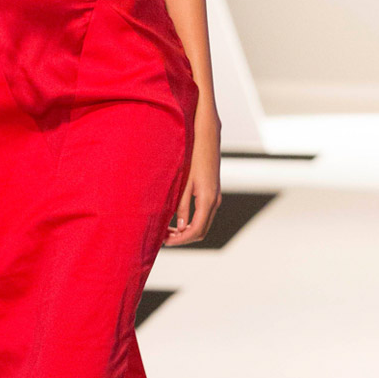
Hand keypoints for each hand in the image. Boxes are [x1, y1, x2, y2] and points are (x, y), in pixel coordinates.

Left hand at [164, 105, 220, 245]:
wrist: (207, 135)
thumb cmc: (193, 154)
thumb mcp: (183, 181)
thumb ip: (181, 205)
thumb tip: (179, 227)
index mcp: (207, 199)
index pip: (195, 230)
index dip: (180, 240)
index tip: (164, 241)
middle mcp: (214, 200)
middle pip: (201, 231)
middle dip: (182, 238)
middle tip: (163, 237)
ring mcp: (215, 196)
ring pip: (203, 223)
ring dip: (186, 230)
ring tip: (166, 229)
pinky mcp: (212, 191)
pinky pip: (203, 214)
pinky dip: (191, 221)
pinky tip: (176, 218)